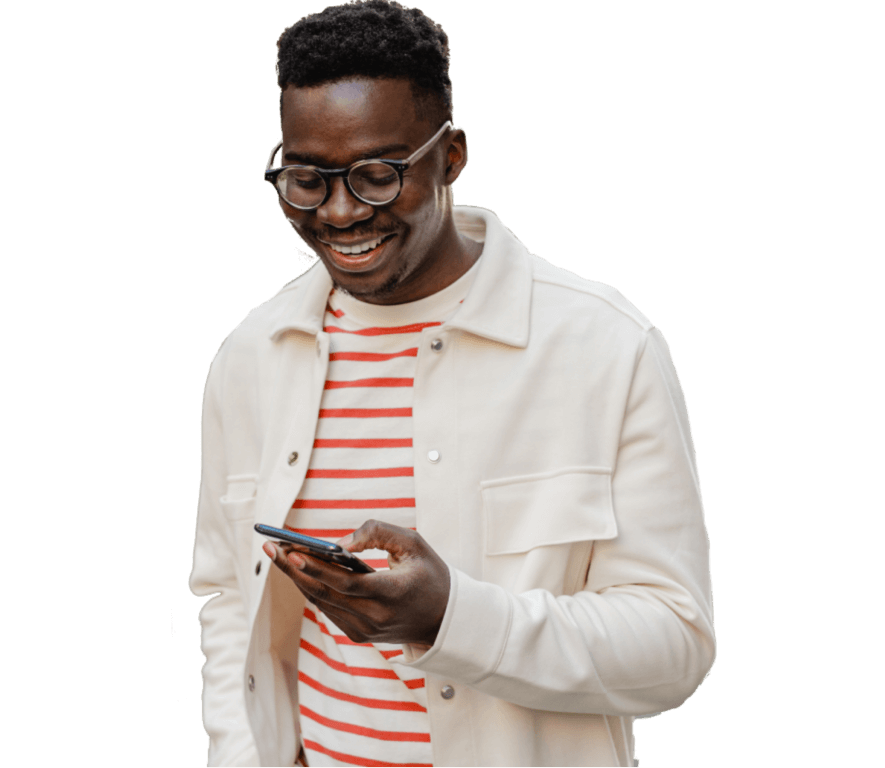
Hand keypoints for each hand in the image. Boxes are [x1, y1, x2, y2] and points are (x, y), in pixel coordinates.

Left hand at [263, 519, 449, 647]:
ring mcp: (365, 630)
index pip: (348, 583)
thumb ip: (377, 534)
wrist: (445, 620)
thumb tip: (339, 543)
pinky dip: (311, 588)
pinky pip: (328, 609)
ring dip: (297, 578)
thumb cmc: (429, 574)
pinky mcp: (359, 635)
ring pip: (322, 602)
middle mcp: (376, 618)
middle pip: (325, 593)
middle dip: (294, 569)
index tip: (292, 551)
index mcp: (394, 594)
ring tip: (277, 553)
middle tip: (272, 545)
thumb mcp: (414, 543)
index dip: (318, 568)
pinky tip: (297, 569)